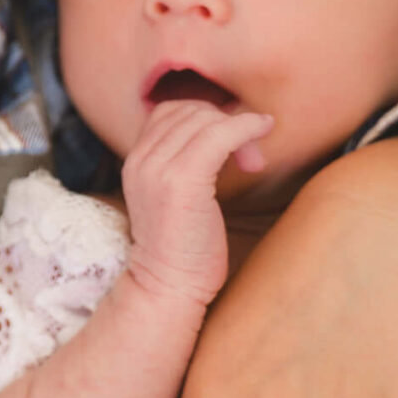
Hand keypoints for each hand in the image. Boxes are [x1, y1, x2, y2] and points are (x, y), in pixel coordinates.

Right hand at [120, 102, 271, 306]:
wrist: (168, 286)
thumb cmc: (183, 249)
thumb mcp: (173, 198)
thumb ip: (182, 166)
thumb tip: (224, 134)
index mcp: (135, 161)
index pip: (169, 111)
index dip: (205, 118)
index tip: (230, 146)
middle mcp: (141, 159)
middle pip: (189, 111)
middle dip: (225, 124)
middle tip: (249, 159)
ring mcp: (158, 169)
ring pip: (205, 120)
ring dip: (239, 130)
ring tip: (253, 162)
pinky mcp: (182, 181)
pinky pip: (219, 135)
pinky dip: (245, 127)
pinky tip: (262, 130)